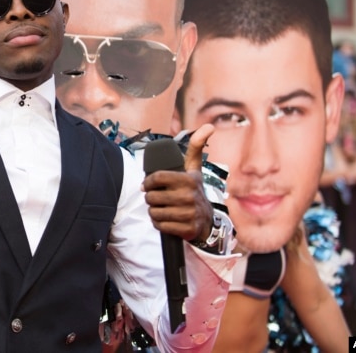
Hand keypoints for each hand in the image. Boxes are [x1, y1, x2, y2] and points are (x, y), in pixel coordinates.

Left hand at [143, 124, 214, 240]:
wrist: (206, 220)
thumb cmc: (194, 190)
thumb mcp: (194, 168)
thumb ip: (196, 147)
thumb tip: (208, 127)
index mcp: (189, 180)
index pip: (157, 178)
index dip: (147, 182)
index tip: (146, 185)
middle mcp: (190, 196)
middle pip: (153, 197)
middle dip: (150, 198)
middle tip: (155, 198)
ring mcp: (189, 214)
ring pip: (155, 212)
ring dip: (153, 211)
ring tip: (161, 208)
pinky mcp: (187, 229)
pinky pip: (160, 226)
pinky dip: (158, 223)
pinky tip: (166, 219)